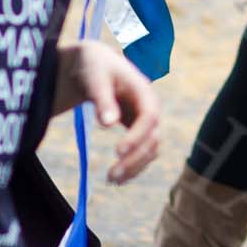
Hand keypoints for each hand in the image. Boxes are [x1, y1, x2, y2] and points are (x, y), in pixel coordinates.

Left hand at [54, 40, 161, 184]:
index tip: (117, 152)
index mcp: (144, 90)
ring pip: (151, 149)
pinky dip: (133, 166)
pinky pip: (142, 152)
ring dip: (135, 167)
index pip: (149, 117)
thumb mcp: (95, 79)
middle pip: (153, 138)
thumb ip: (103, 99)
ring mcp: (146, 120)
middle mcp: (150, 107)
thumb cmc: (94, 68)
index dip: (137, 136)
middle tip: (111, 176)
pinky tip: (117, 178)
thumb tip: (108, 124)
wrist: (94, 66)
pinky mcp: (138, 130)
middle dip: (135, 158)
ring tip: (111, 180)